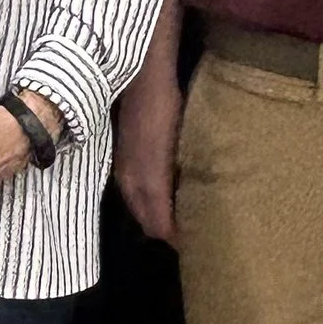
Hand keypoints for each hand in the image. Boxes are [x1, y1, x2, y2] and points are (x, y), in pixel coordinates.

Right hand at [114, 62, 182, 244]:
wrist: (142, 80)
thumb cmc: (166, 111)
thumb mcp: (181, 148)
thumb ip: (181, 183)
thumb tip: (192, 209)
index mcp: (146, 184)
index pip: (158, 227)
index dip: (177, 239)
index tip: (198, 243)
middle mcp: (130, 183)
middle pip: (147, 223)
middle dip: (166, 232)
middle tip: (192, 234)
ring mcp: (124, 171)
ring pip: (138, 208)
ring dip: (156, 217)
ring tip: (182, 216)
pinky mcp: (123, 159)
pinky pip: (134, 192)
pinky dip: (149, 201)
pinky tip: (167, 192)